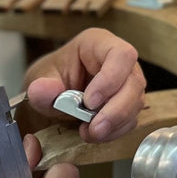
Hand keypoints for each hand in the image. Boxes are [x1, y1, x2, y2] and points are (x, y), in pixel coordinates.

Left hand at [24, 28, 145, 142]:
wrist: (53, 95)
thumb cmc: (52, 78)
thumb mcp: (40, 79)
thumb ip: (41, 87)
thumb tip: (43, 90)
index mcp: (98, 43)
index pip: (120, 55)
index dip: (110, 79)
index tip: (89, 102)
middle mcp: (119, 61)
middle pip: (134, 82)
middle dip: (116, 110)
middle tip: (94, 127)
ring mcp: (127, 82)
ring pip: (136, 103)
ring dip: (114, 123)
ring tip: (88, 132)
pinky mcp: (128, 103)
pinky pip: (131, 119)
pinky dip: (114, 131)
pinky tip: (95, 134)